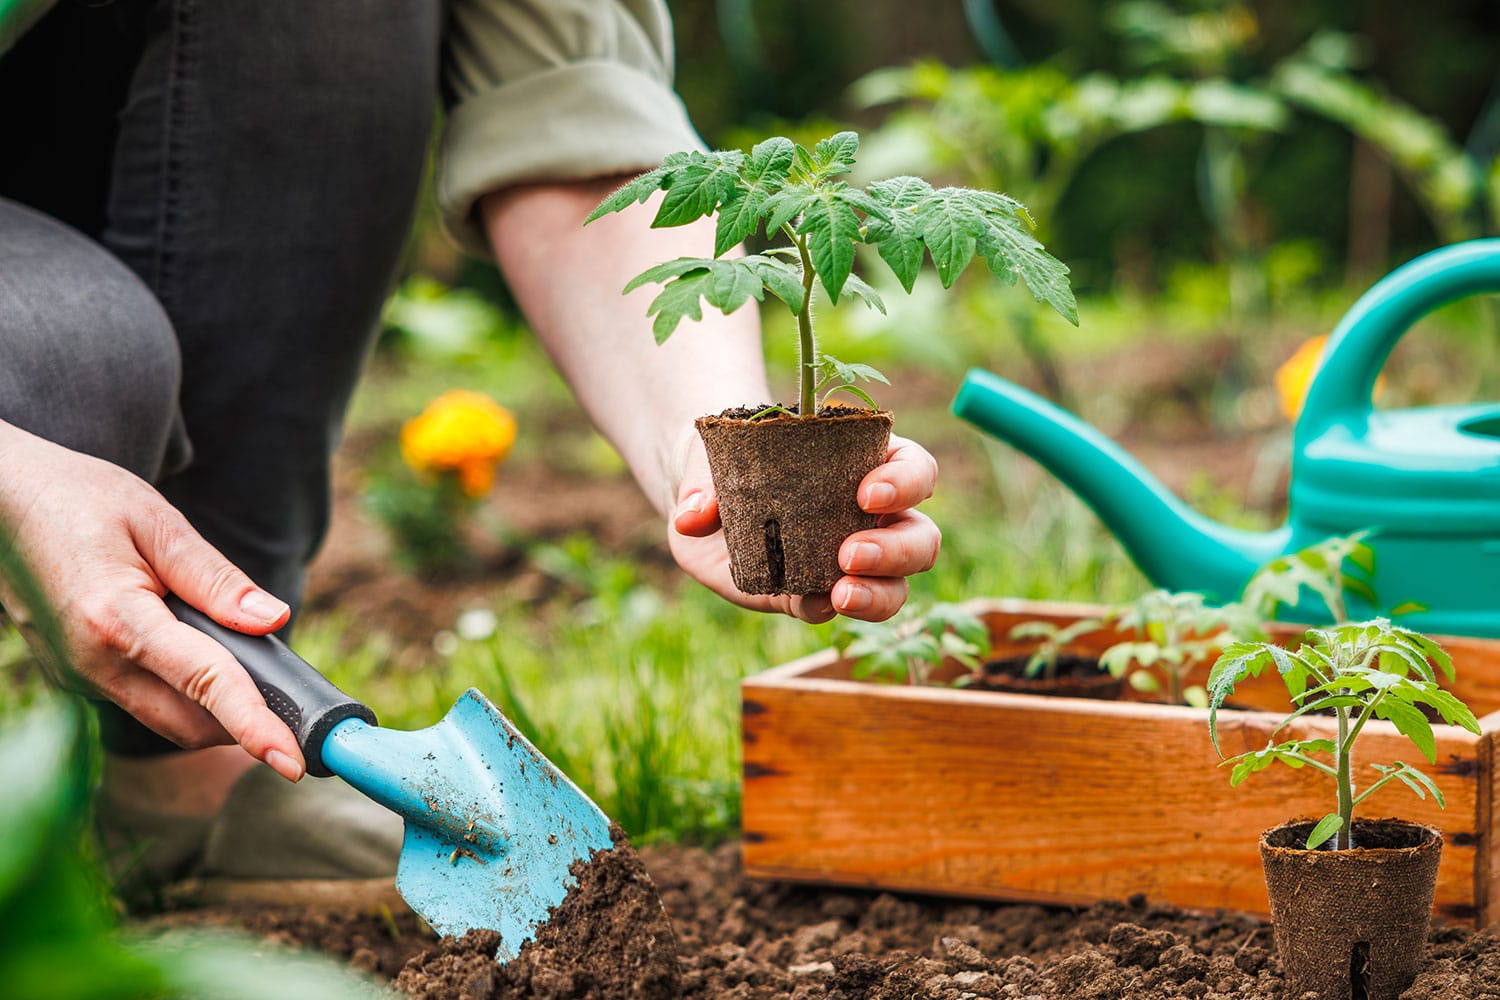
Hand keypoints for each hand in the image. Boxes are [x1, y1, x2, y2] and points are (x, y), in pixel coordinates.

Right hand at [0, 425, 305, 780]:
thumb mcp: (156, 522)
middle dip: (246, 725)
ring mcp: (78, 677)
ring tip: (255, 672)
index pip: (205, 685)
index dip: (256, 726)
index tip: (294, 760)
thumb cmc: (78, 499)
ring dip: (214, 710)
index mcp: (117, 621)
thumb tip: (274, 620)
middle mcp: (93, 664)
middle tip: (295, 706)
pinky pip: (141, 699)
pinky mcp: (74, 677)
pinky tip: (200, 651)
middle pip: (189, 723)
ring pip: (165, 718)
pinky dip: (182, 692)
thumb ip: (216, 579)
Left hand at [669, 433, 939, 622]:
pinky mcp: (812, 593)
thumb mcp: (717, 454)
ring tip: (841, 593)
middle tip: (850, 553)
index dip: (906, 482)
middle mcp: (870, 517)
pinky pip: (833, 608)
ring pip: (895, 585)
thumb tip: (695, 516)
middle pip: (919, 536)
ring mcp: (846, 561)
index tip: (867, 494)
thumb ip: (706, 480)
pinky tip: (811, 603)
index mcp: (866, 463)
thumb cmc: (729, 458)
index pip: (914, 469)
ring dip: (878, 593)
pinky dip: (825, 608)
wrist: (700, 499)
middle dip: (896, 549)